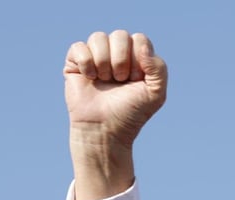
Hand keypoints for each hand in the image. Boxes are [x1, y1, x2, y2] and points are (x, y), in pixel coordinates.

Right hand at [63, 30, 167, 199]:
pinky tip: (90, 79)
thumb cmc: (131, 112)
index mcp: (137, 57)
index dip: (138, 58)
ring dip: (104, 62)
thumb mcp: (156, 93)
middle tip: (120, 80)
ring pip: (98, 37)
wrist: (105, 129)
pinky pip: (79, 47)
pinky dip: (86, 64)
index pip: (139, 39)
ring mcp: (96, 56)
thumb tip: (141, 45)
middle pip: (120, 35)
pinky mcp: (75, 62)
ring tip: (105, 80)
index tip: (135, 80)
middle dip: (121, 60)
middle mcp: (116, 54)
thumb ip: (159, 68)